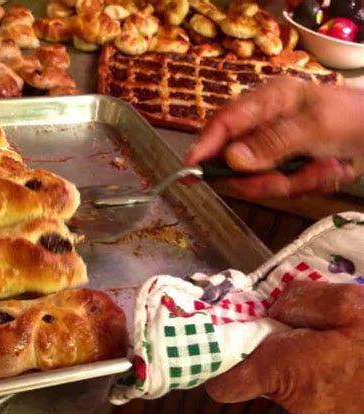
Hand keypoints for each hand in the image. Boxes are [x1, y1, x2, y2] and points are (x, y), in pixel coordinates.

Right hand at [186, 78, 363, 198]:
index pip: (224, 123)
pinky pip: (281, 187)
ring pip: (258, 180)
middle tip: (284, 182)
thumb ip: (272, 142)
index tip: (188, 171)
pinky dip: (305, 185)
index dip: (203, 147)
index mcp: (266, 102)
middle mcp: (262, 126)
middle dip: (261, 178)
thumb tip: (231, 160)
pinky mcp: (285, 168)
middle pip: (236, 162)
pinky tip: (327, 171)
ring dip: (291, 183)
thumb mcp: (315, 125)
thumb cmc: (351, 118)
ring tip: (323, 170)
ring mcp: (273, 150)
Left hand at [205, 280, 363, 413]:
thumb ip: (300, 300)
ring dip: (285, 354)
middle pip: (253, 372)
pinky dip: (306, 367)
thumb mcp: (347, 304)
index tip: (226, 335)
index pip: (226, 384)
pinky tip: (333, 350)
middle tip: (282, 319)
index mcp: (286, 373)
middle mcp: (293, 401)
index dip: (219, 361)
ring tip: (315, 331)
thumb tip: (273, 307)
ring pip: (278, 378)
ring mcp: (313, 412)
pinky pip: (302, 386)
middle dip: (260, 345)